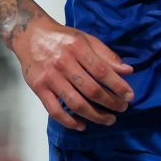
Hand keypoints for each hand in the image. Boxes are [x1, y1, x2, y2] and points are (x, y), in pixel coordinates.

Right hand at [8, 16, 134, 130]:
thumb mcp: (86, 39)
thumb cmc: (62, 38)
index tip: (130, 96)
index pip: (102, 71)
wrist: (31, 35)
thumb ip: (107, 55)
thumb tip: (128, 71)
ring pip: (75, 103)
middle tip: (122, 109)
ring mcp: (50, 77)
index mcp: (78, 47)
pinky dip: (69, 122)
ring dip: (94, 115)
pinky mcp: (38, 88)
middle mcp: (63, 62)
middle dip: (110, 102)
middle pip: (91, 89)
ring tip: (108, 119)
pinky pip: (55, 110)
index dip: (118, 86)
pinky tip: (82, 125)